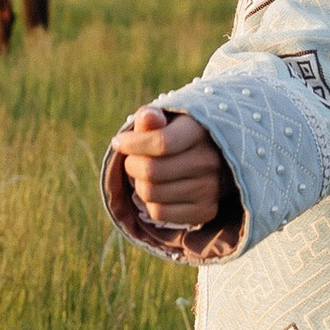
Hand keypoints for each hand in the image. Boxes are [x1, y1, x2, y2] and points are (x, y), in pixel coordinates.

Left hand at [114, 102, 230, 232]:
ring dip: (139, 185)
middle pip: (151, 171)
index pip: (161, 142)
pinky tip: (157, 192)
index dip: (132, 144)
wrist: (208, 160)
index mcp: (199, 131)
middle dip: (132, 165)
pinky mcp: (205, 210)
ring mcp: (210, 188)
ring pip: (151, 194)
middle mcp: (209, 161)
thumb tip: (147, 117)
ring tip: (146, 176)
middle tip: (133, 161)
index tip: (119, 142)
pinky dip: (150, 204)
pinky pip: (160, 212)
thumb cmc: (176, 135)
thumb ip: (151, 118)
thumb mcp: (164, 121)